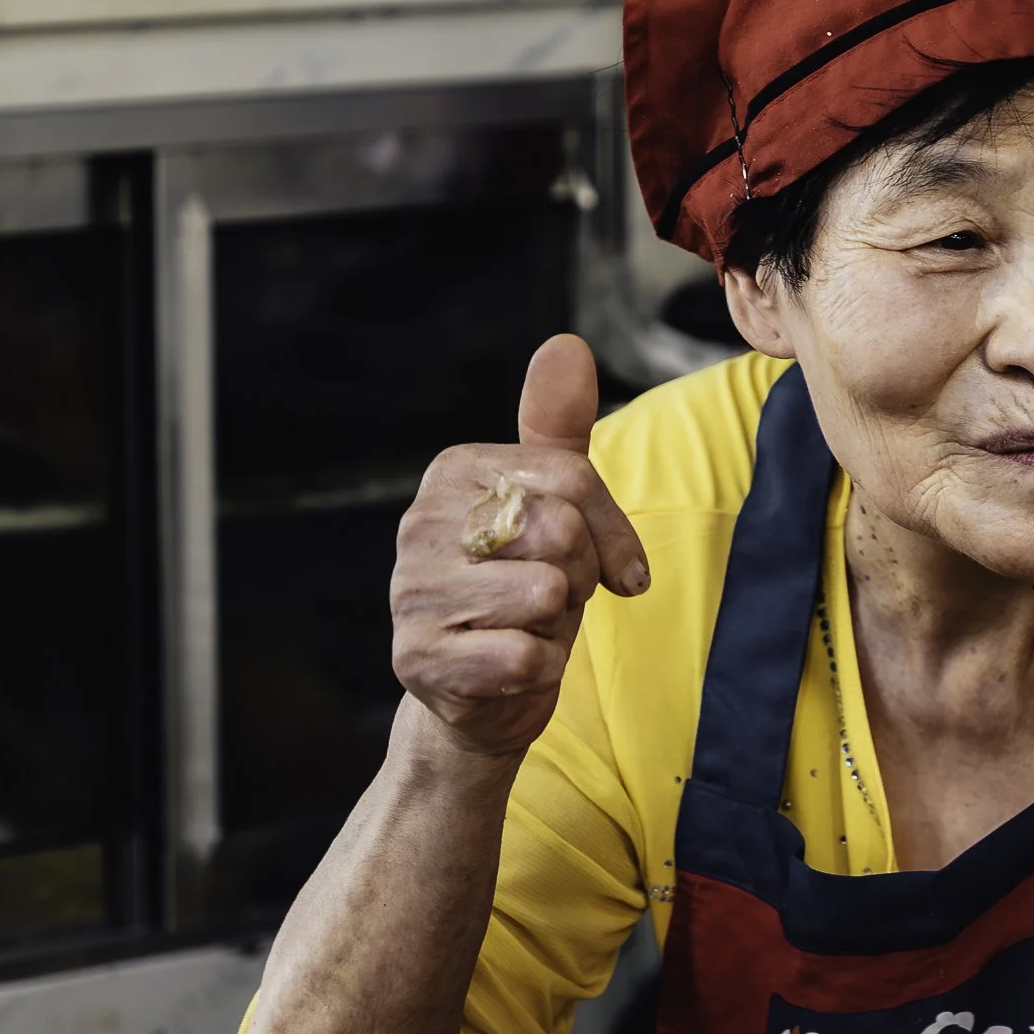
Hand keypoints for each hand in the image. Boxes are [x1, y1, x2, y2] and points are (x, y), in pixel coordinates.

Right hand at [391, 335, 649, 760]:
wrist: (483, 688)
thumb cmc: (524, 584)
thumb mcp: (550, 504)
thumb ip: (558, 428)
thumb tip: (566, 344)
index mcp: (454, 472)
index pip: (569, 477)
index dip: (613, 532)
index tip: (622, 570)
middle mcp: (420, 523)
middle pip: (561, 533)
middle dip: (581, 577)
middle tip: (553, 598)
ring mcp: (412, 591)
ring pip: (544, 595)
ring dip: (557, 626)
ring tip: (526, 627)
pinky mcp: (418, 658)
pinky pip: (526, 658)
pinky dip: (540, 670)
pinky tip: (512, 666)